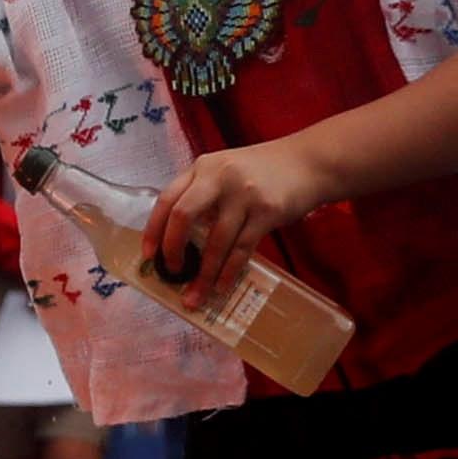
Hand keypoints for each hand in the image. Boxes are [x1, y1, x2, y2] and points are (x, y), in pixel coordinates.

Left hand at [143, 135, 344, 286]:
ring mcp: (244, 194)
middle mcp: (219, 177)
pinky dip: (228, 271)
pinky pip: (241, 248)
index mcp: (203, 167)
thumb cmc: (262, 171)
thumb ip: (202, 194)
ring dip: (203, 273)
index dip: (153, 229)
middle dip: (173, 250)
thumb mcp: (225, 170)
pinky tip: (220, 286)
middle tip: (171, 273)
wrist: (309, 162)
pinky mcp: (267, 211)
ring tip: (195, 296)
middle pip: (183, 216)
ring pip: (215, 241)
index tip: (148, 255)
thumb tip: (177, 239)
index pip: (167, 198)